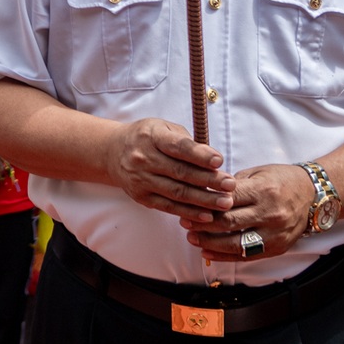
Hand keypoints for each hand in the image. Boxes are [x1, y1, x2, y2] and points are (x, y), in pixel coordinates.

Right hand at [103, 118, 236, 220]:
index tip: (219, 161)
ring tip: (225, 202)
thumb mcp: (163, 128)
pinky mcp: (142, 197)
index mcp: (151, 136)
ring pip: (177, 193)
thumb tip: (213, 160)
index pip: (177, 146)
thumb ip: (187, 141)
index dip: (199, 154)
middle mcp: (143, 158)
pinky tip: (207, 215)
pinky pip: (169, 207)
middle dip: (208, 180)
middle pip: (180, 172)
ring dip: (204, 199)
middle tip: (230, 185)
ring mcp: (141, 179)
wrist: (113, 152)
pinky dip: (189, 212)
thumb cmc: (147, 138)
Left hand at [181, 163, 315, 261]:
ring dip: (210, 242)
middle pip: (228, 222)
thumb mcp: (257, 172)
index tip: (187, 202)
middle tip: (184, 221)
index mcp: (263, 190)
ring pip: (235, 243)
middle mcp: (270, 214)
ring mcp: (275, 234)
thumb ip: (232, 184)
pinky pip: (247, 256)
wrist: (313, 195)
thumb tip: (204, 190)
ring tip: (192, 238)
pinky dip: (225, 256)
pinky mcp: (278, 248)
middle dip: (202, 223)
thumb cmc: (281, 179)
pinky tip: (208, 252)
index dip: (204, 202)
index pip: (227, 199)